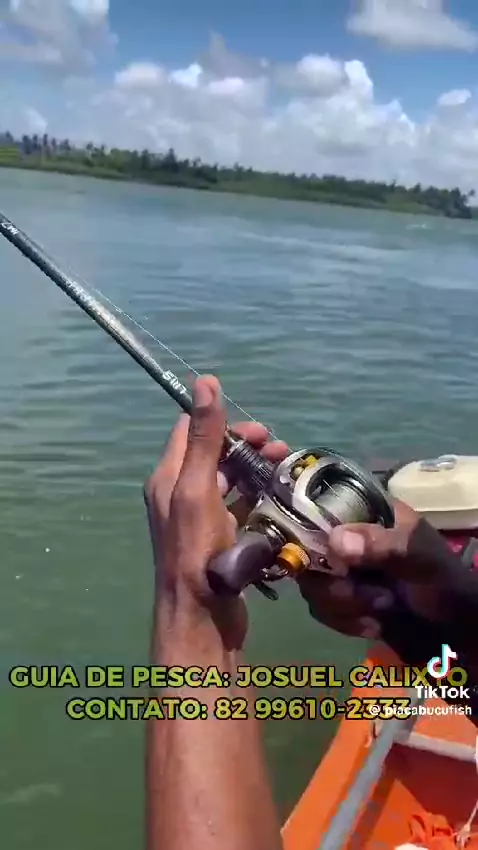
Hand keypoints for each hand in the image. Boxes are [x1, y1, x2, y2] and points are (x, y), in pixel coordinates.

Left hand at [144, 374, 288, 647]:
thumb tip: (204, 382)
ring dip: (258, 471)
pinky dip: (259, 499)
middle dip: (249, 447)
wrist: (202, 618)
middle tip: (282, 450)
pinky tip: (281, 501)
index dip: (225, 423)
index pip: (191, 431)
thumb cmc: (197, 550)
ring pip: (231, 481)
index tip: (261, 431)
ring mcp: (200, 519)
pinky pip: (240, 508)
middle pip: (215, 455)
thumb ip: (204, 438)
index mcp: (168, 478)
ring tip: (287, 472)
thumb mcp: (197, 488)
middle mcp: (180, 494)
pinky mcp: (219, 540)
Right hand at [298, 499, 455, 639]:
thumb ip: (382, 545)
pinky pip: (321, 610)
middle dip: (331, 581)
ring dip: (342, 604)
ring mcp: (343, 571)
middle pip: (307, 551)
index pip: (322, 505)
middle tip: (357, 593)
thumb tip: (335, 540)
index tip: (322, 552)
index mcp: (368, 514)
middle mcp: (349, 538)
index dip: (311, 527)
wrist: (455, 632)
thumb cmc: (442, 582)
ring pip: (312, 584)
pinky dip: (345, 622)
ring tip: (380, 610)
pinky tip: (373, 626)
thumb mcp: (419, 557)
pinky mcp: (342, 602)